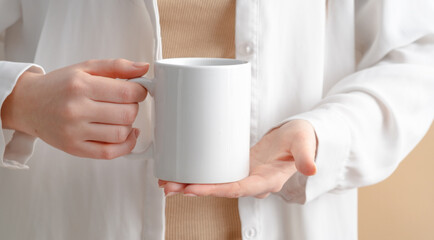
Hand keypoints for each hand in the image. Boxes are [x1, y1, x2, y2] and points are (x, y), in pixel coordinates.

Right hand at [1, 59, 148, 158]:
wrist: (27, 104)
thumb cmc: (60, 85)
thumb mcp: (86, 68)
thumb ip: (117, 66)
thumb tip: (145, 67)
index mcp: (81, 86)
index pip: (127, 92)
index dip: (140, 91)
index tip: (138, 90)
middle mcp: (76, 110)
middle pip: (127, 114)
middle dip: (134, 107)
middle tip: (126, 103)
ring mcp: (74, 132)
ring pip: (120, 134)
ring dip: (129, 125)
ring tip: (120, 117)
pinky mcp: (74, 149)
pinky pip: (109, 153)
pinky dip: (125, 145)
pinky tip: (126, 135)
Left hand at [159, 120, 317, 197]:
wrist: (299, 138)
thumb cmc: (302, 138)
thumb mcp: (304, 142)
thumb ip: (305, 155)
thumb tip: (311, 169)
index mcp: (266, 181)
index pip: (237, 189)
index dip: (213, 190)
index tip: (191, 188)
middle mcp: (252, 183)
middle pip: (219, 190)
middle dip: (192, 189)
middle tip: (167, 186)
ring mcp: (244, 176)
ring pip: (213, 184)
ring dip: (190, 184)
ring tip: (165, 181)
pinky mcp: (237, 167)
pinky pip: (215, 174)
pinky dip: (198, 174)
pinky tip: (180, 171)